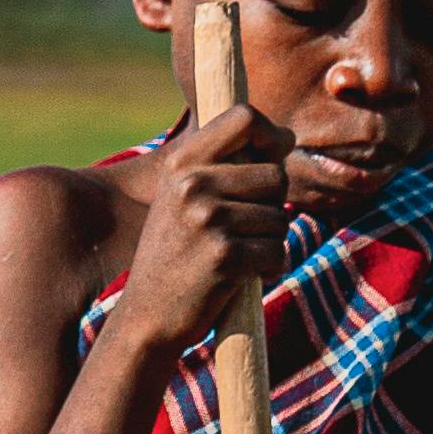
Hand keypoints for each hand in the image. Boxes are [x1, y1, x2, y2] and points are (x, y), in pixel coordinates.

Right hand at [120, 100, 294, 350]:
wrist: (147, 315)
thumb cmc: (177, 253)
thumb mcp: (183, 197)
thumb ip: (222, 164)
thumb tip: (285, 137)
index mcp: (181, 163)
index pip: (244, 118)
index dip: (271, 134)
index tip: (275, 153)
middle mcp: (192, 184)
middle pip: (275, 174)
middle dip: (273, 204)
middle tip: (243, 228)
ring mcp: (208, 219)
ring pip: (280, 218)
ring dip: (269, 241)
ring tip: (235, 255)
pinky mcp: (225, 256)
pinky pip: (277, 253)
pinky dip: (269, 269)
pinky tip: (240, 277)